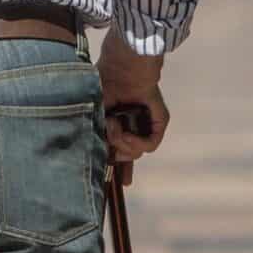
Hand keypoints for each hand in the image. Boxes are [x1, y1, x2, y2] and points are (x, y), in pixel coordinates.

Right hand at [98, 45, 169, 182]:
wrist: (122, 69)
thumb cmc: (103, 85)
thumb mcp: (93, 115)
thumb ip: (98, 136)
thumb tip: (103, 155)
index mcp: (117, 123)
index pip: (119, 151)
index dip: (118, 168)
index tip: (121, 183)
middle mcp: (133, 126)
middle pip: (127, 156)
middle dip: (117, 154)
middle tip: (109, 132)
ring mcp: (147, 124)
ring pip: (137, 153)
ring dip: (122, 143)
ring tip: (114, 125)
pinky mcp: (159, 122)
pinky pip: (150, 144)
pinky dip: (137, 141)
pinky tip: (126, 130)